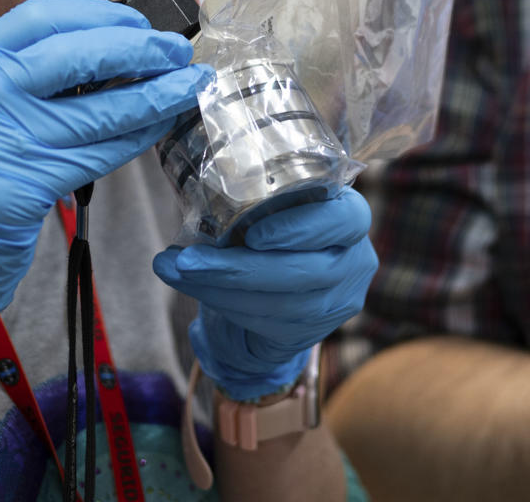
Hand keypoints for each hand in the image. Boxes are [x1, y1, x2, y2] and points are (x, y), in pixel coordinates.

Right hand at [0, 0, 207, 389]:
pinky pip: (97, 154)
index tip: (137, 19)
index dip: (94, 13)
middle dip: (136, 48)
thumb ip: (19, 86)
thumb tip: (108, 52)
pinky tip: (160, 126)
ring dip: (154, 95)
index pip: (34, 19)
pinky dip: (137, 137)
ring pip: (96, 109)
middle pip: (71, 55)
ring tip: (189, 85)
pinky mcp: (19, 191)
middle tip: (175, 50)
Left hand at [151, 187, 376, 400]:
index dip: (299, 228)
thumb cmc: (277, 226)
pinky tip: (193, 286)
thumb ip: (260, 197)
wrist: (285, 281)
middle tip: (187, 259)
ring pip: (279, 303)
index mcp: (351, 216)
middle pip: (302, 271)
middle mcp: (354, 262)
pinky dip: (222, 303)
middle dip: (237, 267)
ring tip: (175, 270)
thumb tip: (202, 199)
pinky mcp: (311, 331)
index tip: (252, 233)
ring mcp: (337, 302)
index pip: (345, 219)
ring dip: (219, 288)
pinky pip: (264, 321)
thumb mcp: (278, 203)